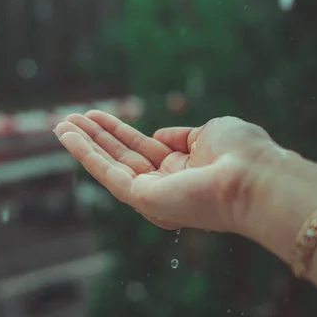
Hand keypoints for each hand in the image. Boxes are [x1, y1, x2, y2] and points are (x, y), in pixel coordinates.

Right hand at [54, 111, 280, 232]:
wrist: (256, 178)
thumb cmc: (242, 153)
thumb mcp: (209, 133)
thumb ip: (181, 136)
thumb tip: (159, 135)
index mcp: (183, 169)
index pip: (143, 148)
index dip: (118, 131)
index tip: (98, 116)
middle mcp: (165, 185)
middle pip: (121, 156)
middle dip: (97, 136)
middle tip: (71, 118)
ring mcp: (152, 195)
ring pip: (110, 165)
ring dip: (84, 144)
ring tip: (61, 124)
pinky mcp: (142, 199)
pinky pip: (107, 173)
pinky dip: (85, 154)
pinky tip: (68, 136)